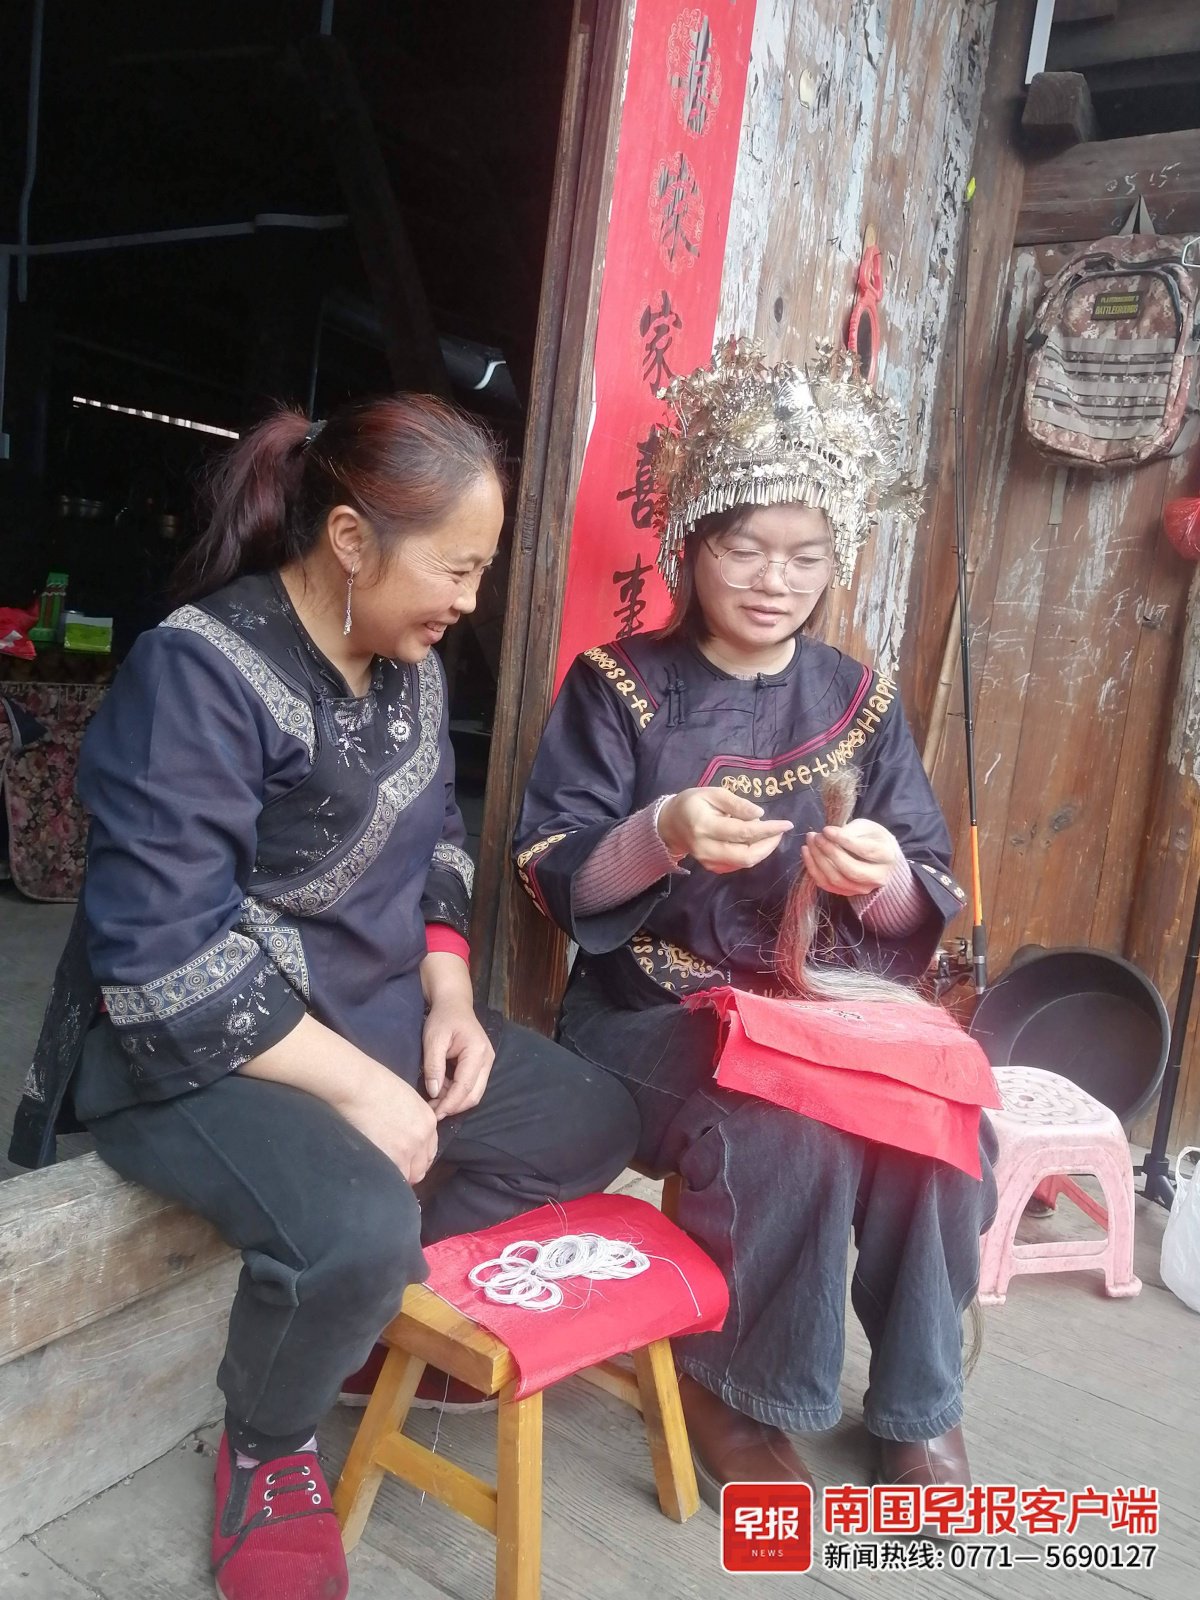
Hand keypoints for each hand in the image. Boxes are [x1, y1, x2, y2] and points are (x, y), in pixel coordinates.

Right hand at [335, 1064, 438, 1183]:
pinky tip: (377, 1169)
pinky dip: (387, 1177)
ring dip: (398, 1175)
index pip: (430, 1151)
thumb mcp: (406, 1100)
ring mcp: (409, 1149)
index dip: (417, 1159)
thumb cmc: (375, 1086)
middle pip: (422, 1167)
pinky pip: (395, 1178)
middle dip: (409, 1170)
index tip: (407, 1161)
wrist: (358, 1086)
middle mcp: (423, 1137)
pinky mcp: (393, 1158)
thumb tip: (404, 1136)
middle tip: (393, 1168)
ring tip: (383, 1169)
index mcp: (428, 1121)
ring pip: (409, 1176)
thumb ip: (412, 1121)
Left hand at [422, 1001, 495, 1120]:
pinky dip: (456, 1092)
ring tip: (434, 1101)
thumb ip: (434, 1066)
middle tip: (433, 1112)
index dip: (450, 1103)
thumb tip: (433, 1093)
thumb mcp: (433, 1039)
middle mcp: (487, 1060)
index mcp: (477, 1051)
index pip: (465, 1086)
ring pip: (474, 1093)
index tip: (434, 1114)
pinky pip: (472, 1086)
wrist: (454, 1005)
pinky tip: (441, 1090)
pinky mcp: (482, 1065)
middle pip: (474, 1095)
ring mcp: (487, 1063)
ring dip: (454, 1101)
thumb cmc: (443, 1018)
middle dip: (454, 1106)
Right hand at [656, 787, 792, 874]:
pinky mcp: (712, 867)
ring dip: (763, 851)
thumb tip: (759, 815)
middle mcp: (707, 848)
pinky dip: (752, 854)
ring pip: (744, 863)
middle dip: (769, 845)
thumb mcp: (712, 793)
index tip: (786, 824)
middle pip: (746, 855)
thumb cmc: (691, 803)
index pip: (743, 832)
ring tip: (771, 835)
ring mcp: (708, 861)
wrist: (669, 824)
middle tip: (780, 831)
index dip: (768, 830)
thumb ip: (736, 804)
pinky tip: (757, 842)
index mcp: (705, 826)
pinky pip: (738, 864)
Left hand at [802, 818, 901, 897]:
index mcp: (887, 856)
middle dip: (829, 852)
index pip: (864, 850)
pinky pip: (826, 885)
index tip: (826, 830)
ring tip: (809, 843)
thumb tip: (828, 834)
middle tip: (816, 836)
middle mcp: (878, 877)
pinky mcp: (848, 893)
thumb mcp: (866, 827)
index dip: (843, 840)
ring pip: (836, 880)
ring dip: (818, 860)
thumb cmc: (872, 838)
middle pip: (850, 869)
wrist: (879, 859)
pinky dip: (813, 869)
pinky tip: (806, 853)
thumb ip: (850, 830)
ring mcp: (863, 888)